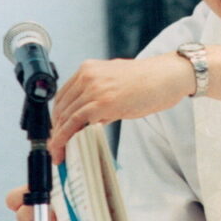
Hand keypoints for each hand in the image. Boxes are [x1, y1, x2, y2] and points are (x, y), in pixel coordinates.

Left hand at [48, 53, 192, 163]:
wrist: (166, 77)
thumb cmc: (147, 81)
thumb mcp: (115, 83)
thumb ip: (99, 96)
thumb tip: (88, 119)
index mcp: (90, 68)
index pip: (63, 95)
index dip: (57, 116)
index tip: (56, 130)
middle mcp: (88, 76)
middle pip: (61, 107)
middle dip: (56, 129)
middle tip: (55, 147)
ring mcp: (94, 89)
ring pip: (65, 116)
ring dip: (58, 137)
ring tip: (58, 152)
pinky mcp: (102, 103)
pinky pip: (75, 123)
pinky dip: (64, 138)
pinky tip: (62, 149)